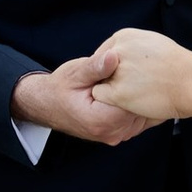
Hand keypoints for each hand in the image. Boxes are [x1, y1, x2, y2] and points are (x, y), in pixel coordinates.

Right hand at [12, 54, 144, 148]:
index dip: (139, 84)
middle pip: (141, 111)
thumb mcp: (75, 72)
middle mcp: (110, 133)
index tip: (138, 68)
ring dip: (142, 99)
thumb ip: (95, 66)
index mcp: (100, 120)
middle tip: (142, 71)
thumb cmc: (60, 88)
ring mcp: (115, 136)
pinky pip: (138, 120)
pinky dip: (137, 106)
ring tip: (137, 80)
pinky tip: (135, 91)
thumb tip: (112, 56)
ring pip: (142, 117)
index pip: (134, 103)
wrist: (49, 106)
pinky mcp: (119, 133)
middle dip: (143, 91)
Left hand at [94, 25, 191, 126]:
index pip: (105, 53)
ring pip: (100, 82)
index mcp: (124, 36)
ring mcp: (116, 71)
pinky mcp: (117, 92)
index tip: (128, 76)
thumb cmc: (180, 67)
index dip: (114, 67)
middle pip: (100, 68)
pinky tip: (130, 100)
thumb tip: (119, 56)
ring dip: (112, 90)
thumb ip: (132, 48)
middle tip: (133, 85)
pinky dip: (112, 101)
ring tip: (137, 93)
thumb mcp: (153, 43)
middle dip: (111, 78)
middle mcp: (117, 50)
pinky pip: (101, 96)